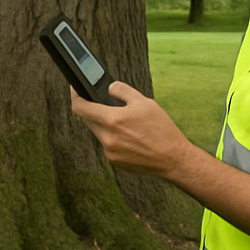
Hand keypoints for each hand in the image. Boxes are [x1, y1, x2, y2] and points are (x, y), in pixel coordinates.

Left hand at [70, 81, 191, 180]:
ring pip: (98, 132)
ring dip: (104, 124)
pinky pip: (106, 144)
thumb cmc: (161, 130)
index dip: (75, 96)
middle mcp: (108, 138)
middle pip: (89, 120)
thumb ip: (122, 91)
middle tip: (107, 105)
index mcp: (113, 120)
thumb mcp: (144, 102)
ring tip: (125, 123)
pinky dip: (112, 137)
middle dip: (94, 110)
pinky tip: (129, 136)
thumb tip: (109, 87)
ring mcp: (110, 152)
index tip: (75, 90)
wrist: (173, 159)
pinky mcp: (114, 161)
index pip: (80, 108)